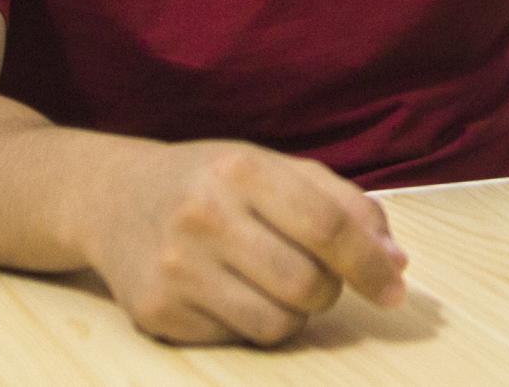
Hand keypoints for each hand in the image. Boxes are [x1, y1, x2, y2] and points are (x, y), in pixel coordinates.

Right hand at [85, 140, 407, 345]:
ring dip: (293, 312)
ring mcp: (175, 267)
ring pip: (278, 324)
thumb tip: (395, 263)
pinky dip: (250, 323)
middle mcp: (204, 215)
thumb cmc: (214, 182)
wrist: (113, 198)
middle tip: (314, 272)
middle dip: (328, 289)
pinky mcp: (156, 311)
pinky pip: (238, 339)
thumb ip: (343, 204)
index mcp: (242, 167)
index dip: (371, 264)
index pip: (328, 227)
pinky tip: (227, 290)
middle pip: (307, 284)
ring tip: (270, 280)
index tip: (395, 288)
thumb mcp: (275, 169)